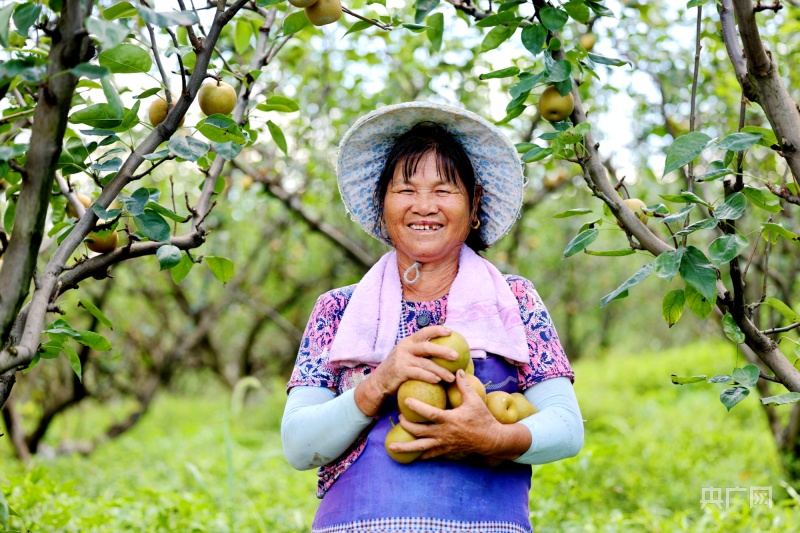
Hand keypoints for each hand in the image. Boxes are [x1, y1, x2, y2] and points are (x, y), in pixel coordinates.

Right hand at [354, 325, 457, 416]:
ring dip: (440, 370)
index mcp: (408, 342)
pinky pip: (418, 373)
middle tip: (456, 356)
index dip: (437, 330)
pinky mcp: (400, 371)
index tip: (450, 332)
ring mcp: (402, 359)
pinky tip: (438, 380)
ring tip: (451, 377)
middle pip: (427, 347)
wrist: (379, 381)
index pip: (424, 332)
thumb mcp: (406, 356)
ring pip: (425, 363)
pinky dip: (429, 377)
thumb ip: (419, 352)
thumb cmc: (398, 369)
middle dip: (443, 351)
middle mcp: (405, 348)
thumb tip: (443, 352)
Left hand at [390, 370, 532, 459]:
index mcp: (450, 420)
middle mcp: (444, 433)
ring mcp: (444, 444)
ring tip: (392, 447)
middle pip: (420, 431)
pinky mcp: (446, 450)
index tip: (405, 401)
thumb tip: (457, 370)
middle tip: (399, 416)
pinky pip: (430, 454)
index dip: (417, 408)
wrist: (491, 439)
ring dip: (406, 447)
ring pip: (421, 447)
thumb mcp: (475, 400)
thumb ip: (465, 385)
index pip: (429, 414)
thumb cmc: (483, 418)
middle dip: (407, 425)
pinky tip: (410, 455)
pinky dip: (419, 454)